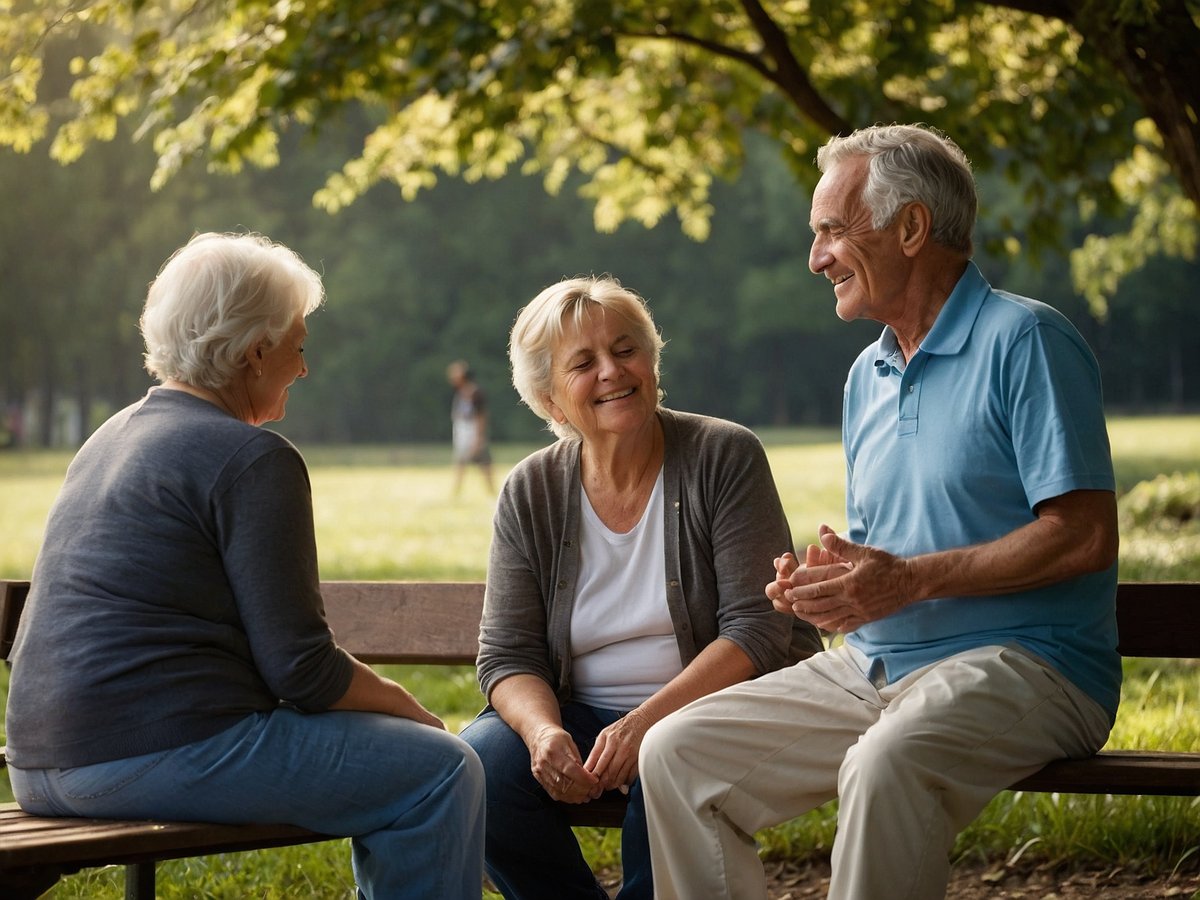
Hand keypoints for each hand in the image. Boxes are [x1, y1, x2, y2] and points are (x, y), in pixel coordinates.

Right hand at [528, 724, 598, 803]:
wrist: (538, 738)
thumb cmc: (556, 738)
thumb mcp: (569, 742)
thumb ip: (576, 759)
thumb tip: (586, 776)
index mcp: (552, 751)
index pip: (569, 769)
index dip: (584, 778)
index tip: (594, 780)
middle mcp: (543, 764)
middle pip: (564, 783)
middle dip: (582, 789)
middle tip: (593, 789)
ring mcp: (540, 773)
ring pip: (559, 791)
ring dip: (575, 796)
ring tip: (586, 795)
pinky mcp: (539, 779)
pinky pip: (554, 793)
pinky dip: (567, 797)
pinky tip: (576, 796)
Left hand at [584, 709, 651, 794]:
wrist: (641, 721)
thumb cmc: (621, 729)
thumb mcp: (604, 735)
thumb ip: (596, 751)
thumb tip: (590, 769)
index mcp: (608, 739)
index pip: (596, 760)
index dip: (591, 774)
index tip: (588, 781)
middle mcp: (619, 746)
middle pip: (607, 771)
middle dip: (601, 783)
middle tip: (598, 788)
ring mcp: (630, 753)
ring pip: (618, 776)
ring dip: (612, 784)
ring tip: (608, 785)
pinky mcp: (638, 759)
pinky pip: (630, 776)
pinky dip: (624, 782)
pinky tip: (620, 781)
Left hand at [782, 525, 912, 632]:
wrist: (911, 582)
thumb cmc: (887, 565)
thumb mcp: (864, 552)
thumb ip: (840, 545)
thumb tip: (822, 531)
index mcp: (850, 583)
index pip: (819, 588)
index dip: (802, 589)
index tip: (789, 587)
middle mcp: (853, 600)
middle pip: (821, 605)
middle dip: (803, 603)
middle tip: (788, 600)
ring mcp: (860, 612)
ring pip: (830, 617)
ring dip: (813, 615)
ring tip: (800, 612)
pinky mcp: (866, 619)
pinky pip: (845, 625)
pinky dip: (832, 625)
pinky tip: (823, 624)